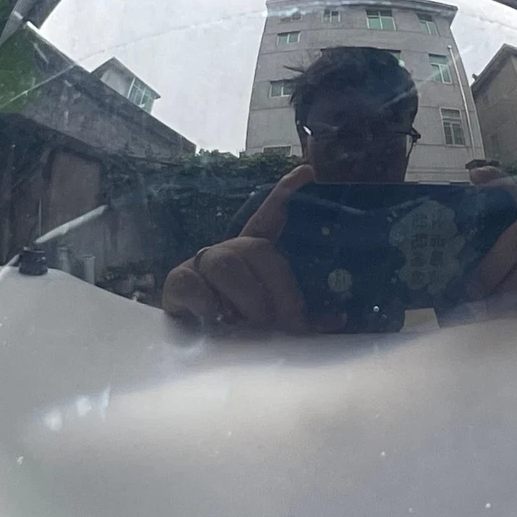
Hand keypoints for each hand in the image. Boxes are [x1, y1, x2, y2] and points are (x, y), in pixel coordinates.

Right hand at [163, 165, 313, 333]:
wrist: (190, 344)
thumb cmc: (238, 327)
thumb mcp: (273, 321)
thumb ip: (302, 318)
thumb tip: (339, 319)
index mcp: (253, 255)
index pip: (271, 217)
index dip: (287, 193)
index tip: (308, 172)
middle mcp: (229, 252)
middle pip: (258, 249)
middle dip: (277, 287)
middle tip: (281, 322)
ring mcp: (201, 263)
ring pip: (226, 263)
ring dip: (244, 297)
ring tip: (248, 325)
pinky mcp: (177, 281)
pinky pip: (192, 283)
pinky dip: (207, 303)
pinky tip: (214, 318)